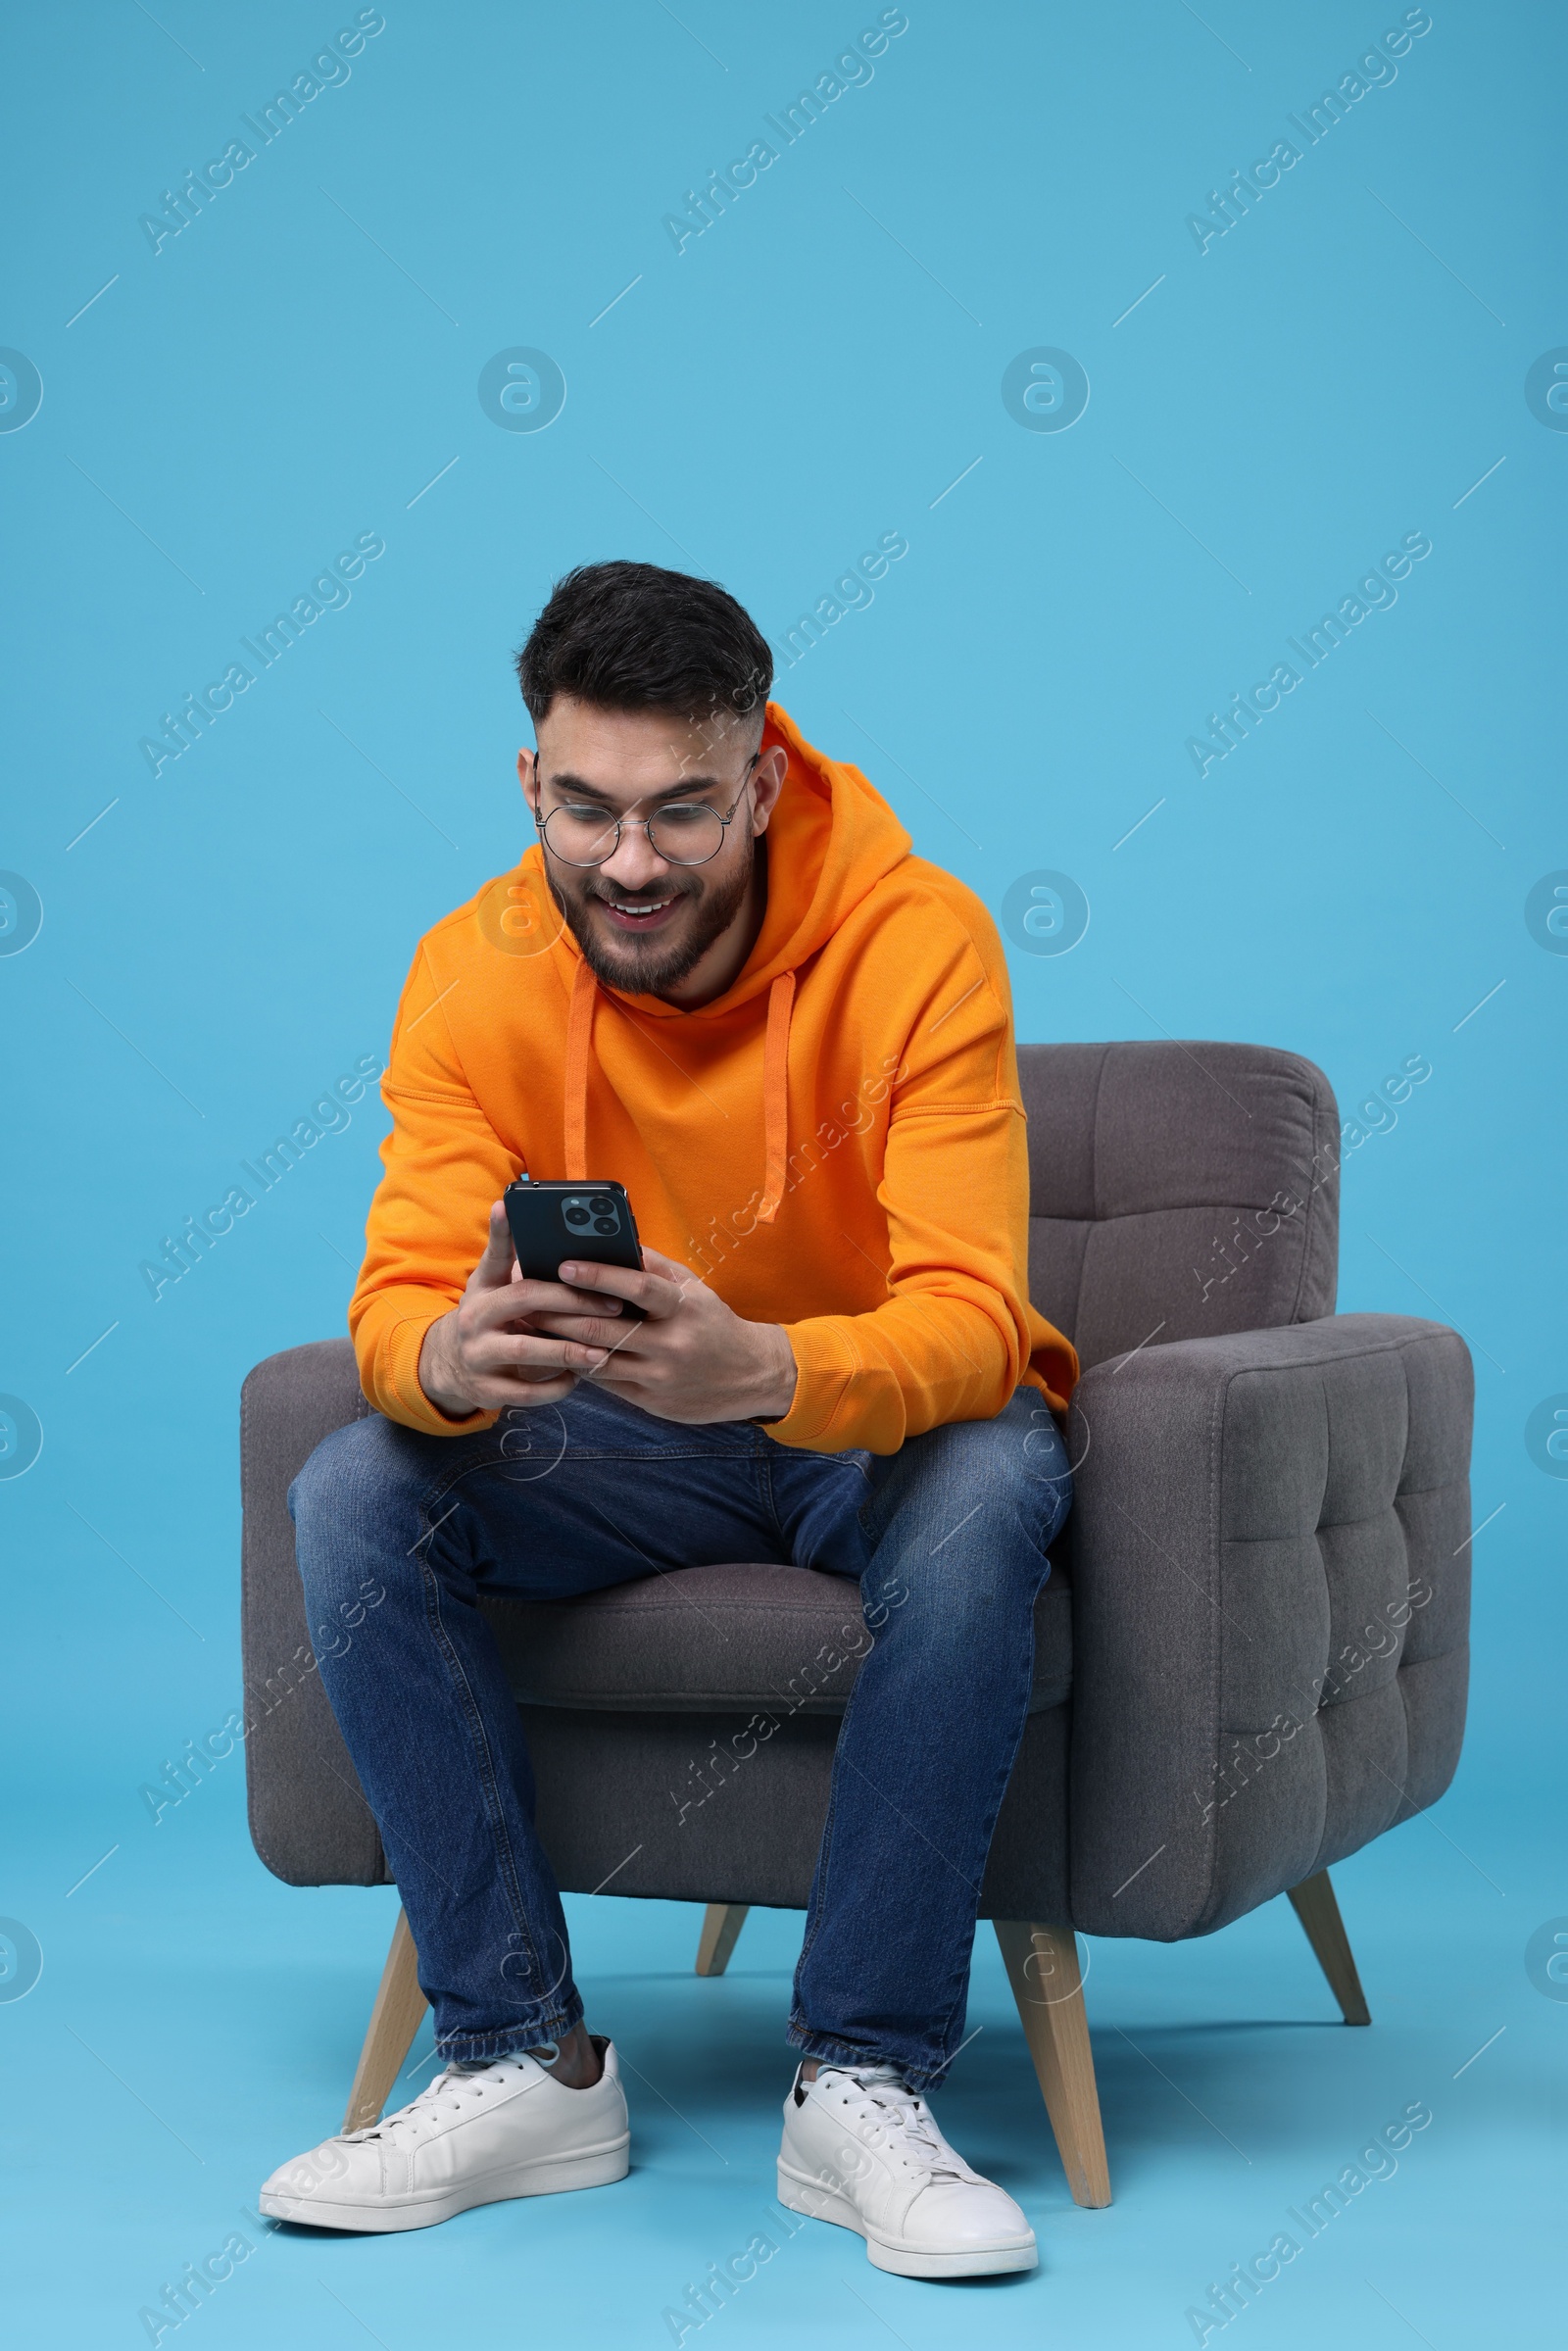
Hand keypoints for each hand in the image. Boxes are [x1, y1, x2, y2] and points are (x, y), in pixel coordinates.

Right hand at [417, 1201, 621, 1417]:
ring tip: (601, 1352)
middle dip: (572, 1301)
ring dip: (568, 1351)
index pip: (500, 1258)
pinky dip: (554, 1387)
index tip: (524, 1215)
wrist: (448, 1365)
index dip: (509, 1235)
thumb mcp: (488, 1283)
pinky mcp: (486, 1391)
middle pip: (525, 1301)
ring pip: (526, 1351)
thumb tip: (506, 1204)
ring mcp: (478, 1356)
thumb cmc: (486, 1315)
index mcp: (482, 1290)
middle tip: (613, 1306)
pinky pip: (525, 1392)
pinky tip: (577, 1378)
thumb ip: (505, 1251)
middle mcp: (475, 1319)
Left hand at [528, 1245, 797, 1425]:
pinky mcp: (652, 1402)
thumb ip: (653, 1267)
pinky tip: (559, 1351)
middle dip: (560, 1314)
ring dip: (561, 1343)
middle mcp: (671, 1344)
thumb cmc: (712, 1322)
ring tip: (533, 1325)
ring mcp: (660, 1377)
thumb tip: (611, 1240)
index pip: (638, 1287)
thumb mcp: (693, 1289)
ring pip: (598, 1360)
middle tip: (527, 1299)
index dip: (599, 1275)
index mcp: (683, 1308)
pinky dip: (580, 1364)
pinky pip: (607, 1383)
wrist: (752, 1375)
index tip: (564, 1265)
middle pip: (604, 1330)